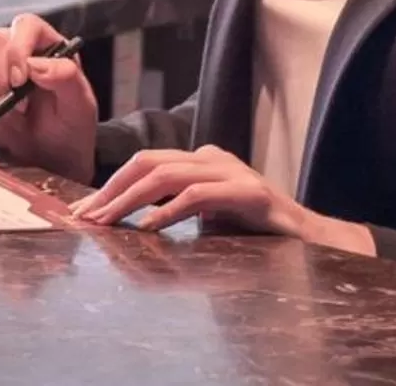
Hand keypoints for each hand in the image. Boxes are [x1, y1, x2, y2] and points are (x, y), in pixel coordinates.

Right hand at [0, 12, 96, 182]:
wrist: (54, 159)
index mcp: (50, 46)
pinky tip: (5, 119)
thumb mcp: (81, 106)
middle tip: (18, 105)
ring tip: (20, 116)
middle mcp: (23, 51)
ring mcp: (0, 69)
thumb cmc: (72, 128)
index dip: (18, 48)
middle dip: (2, 74)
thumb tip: (35, 64)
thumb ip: (66, 78)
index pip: (26, 26)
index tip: (20, 80)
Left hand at [72, 145, 371, 252]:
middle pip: (148, 163)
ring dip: (130, 200)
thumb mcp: (208, 216)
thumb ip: (176, 210)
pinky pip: (199, 196)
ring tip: (107, 222)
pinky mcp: (249, 191)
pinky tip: (149, 227)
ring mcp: (232, 171)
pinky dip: (169, 211)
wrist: (311, 237)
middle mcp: (213, 158)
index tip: (84, 210)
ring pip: (167, 175)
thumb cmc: (256, 230)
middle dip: (111, 190)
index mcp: (201, 160)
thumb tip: (129, 222)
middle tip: (86, 217)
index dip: (111, 184)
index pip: (145, 162)